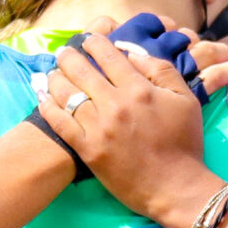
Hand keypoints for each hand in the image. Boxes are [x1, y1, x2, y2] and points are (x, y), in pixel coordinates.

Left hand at [34, 29, 225, 227]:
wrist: (175, 187)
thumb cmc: (184, 143)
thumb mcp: (185, 99)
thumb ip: (161, 70)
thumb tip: (132, 52)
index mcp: (138, 89)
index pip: (108, 55)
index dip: (94, 42)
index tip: (88, 39)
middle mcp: (114, 104)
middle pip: (81, 70)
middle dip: (69, 56)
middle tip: (63, 52)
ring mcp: (98, 127)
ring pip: (66, 93)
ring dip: (56, 77)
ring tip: (52, 71)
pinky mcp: (87, 149)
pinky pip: (60, 123)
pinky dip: (48, 106)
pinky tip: (43, 97)